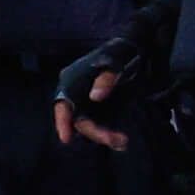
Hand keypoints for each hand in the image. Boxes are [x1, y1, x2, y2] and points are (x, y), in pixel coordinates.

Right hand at [54, 36, 134, 151]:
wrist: (131, 51)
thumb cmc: (118, 54)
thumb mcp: (113, 63)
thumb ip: (105, 79)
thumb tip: (95, 97)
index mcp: (72, 81)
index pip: (63, 104)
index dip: (62, 122)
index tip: (66, 138)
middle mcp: (76, 96)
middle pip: (79, 120)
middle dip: (95, 132)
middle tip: (116, 140)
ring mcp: (88, 104)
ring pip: (90, 125)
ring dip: (104, 136)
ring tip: (122, 142)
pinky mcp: (100, 109)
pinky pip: (101, 125)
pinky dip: (109, 134)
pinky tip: (121, 141)